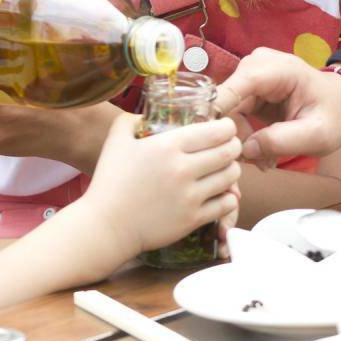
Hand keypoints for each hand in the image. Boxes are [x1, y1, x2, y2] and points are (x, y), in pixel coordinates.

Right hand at [80, 115, 241, 258]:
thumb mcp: (116, 140)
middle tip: (230, 146)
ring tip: (226, 168)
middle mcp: (183, 168)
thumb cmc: (109, 182)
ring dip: (233, 169)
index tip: (226, 128)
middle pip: (229, 151)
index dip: (227, 127)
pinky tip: (221, 193)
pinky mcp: (192, 219)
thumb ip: (131, 120)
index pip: (216, 131)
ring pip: (231, 176)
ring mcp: (190, 196)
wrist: (106, 226)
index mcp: (167, 146)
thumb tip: (147, 114)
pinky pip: (226, 204)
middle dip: (234, 146)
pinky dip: (228, 196)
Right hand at [214, 48, 340, 165]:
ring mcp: (250, 77)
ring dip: (242, 141)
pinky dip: (245, 137)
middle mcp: (256, 66)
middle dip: (237, 137)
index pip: (234, 88)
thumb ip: (283, 141)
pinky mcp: (248, 90)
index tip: (221, 146)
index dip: (220, 114)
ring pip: (226, 113)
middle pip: (227, 103)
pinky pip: (233, 116)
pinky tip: (263, 152)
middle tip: (259, 163)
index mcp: (276, 69)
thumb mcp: (318, 134)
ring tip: (266, 161)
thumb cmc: (335, 115)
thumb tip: (245, 149)